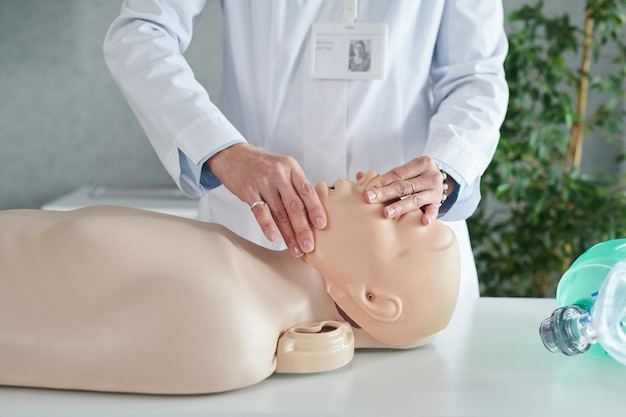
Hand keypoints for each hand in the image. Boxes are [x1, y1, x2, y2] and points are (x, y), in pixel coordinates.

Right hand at [207, 143, 326, 256]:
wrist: (234, 156)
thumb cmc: (262, 166)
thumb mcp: (283, 168)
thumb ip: (296, 186)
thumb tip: (311, 213)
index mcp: (292, 168)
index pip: (307, 191)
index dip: (315, 209)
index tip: (321, 225)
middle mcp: (279, 174)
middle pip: (295, 205)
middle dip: (303, 229)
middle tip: (309, 246)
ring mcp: (263, 183)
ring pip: (279, 212)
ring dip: (288, 234)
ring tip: (295, 249)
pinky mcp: (248, 191)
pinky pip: (260, 212)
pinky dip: (268, 227)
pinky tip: (274, 238)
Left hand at [359, 156, 448, 225]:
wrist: (437, 181)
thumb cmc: (414, 177)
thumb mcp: (403, 172)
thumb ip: (383, 176)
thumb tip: (359, 176)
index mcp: (422, 163)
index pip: (398, 173)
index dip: (382, 181)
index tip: (367, 189)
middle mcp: (431, 176)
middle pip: (405, 186)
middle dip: (385, 193)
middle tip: (369, 199)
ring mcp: (435, 191)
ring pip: (416, 199)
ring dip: (400, 206)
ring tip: (386, 213)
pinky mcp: (438, 204)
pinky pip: (434, 210)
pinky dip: (429, 215)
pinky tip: (423, 221)